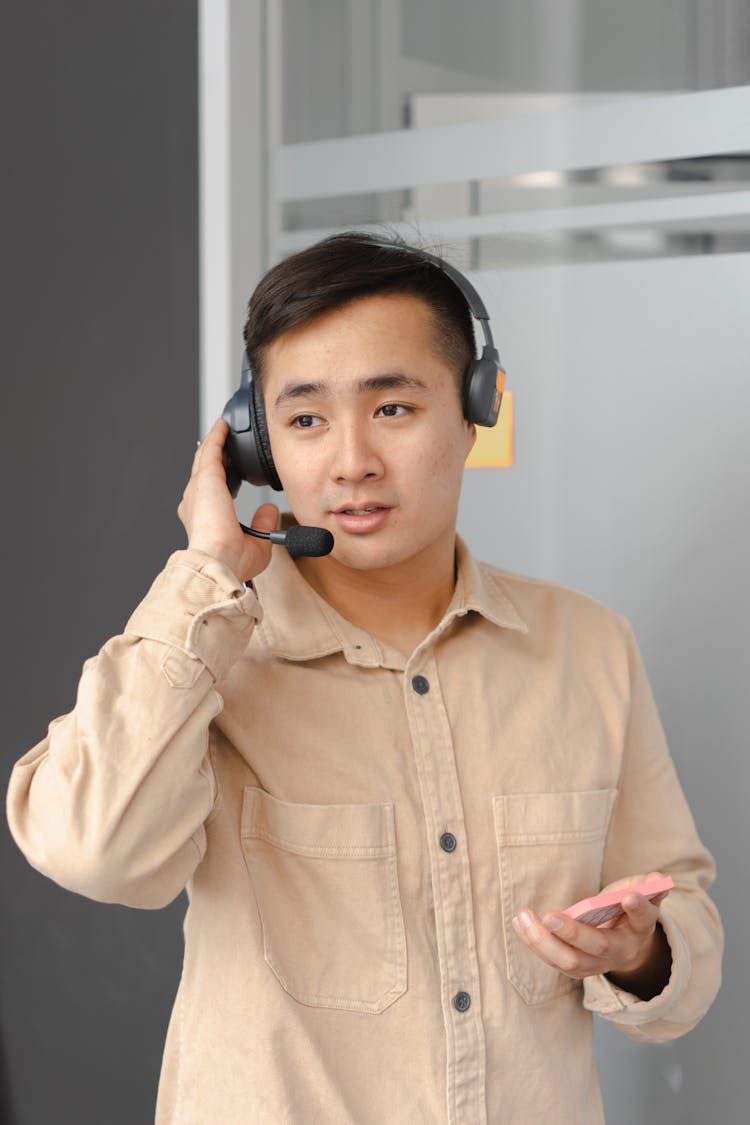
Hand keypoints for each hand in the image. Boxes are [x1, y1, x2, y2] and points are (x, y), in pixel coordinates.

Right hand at [178, 418, 278, 581]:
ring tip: (226, 430)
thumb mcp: (256, 545)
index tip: (230, 473)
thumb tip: (270, 510)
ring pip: (206, 457)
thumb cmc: (230, 561)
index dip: (221, 480)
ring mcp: (198, 488)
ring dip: (216, 443)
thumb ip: (263, 525)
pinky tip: (225, 425)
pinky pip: (212, 449)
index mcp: (203, 518)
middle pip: (206, 470)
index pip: (212, 493)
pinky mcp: (205, 478)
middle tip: (228, 444)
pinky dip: (218, 436)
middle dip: (217, 456)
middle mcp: (195, 502)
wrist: (217, 559)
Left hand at [512, 871, 672, 1000]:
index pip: (642, 919)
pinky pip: (553, 960)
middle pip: (596, 947)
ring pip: (569, 961)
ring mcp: (596, 964)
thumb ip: (648, 886)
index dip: (637, 908)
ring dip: (543, 940)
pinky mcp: (576, 968)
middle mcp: (619, 951)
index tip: (628, 896)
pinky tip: (519, 923)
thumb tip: (657, 880)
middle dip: (572, 933)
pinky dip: (534, 943)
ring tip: (524, 916)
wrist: (622, 944)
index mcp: (640, 928)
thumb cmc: (626, 910)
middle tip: (549, 916)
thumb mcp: (641, 894)